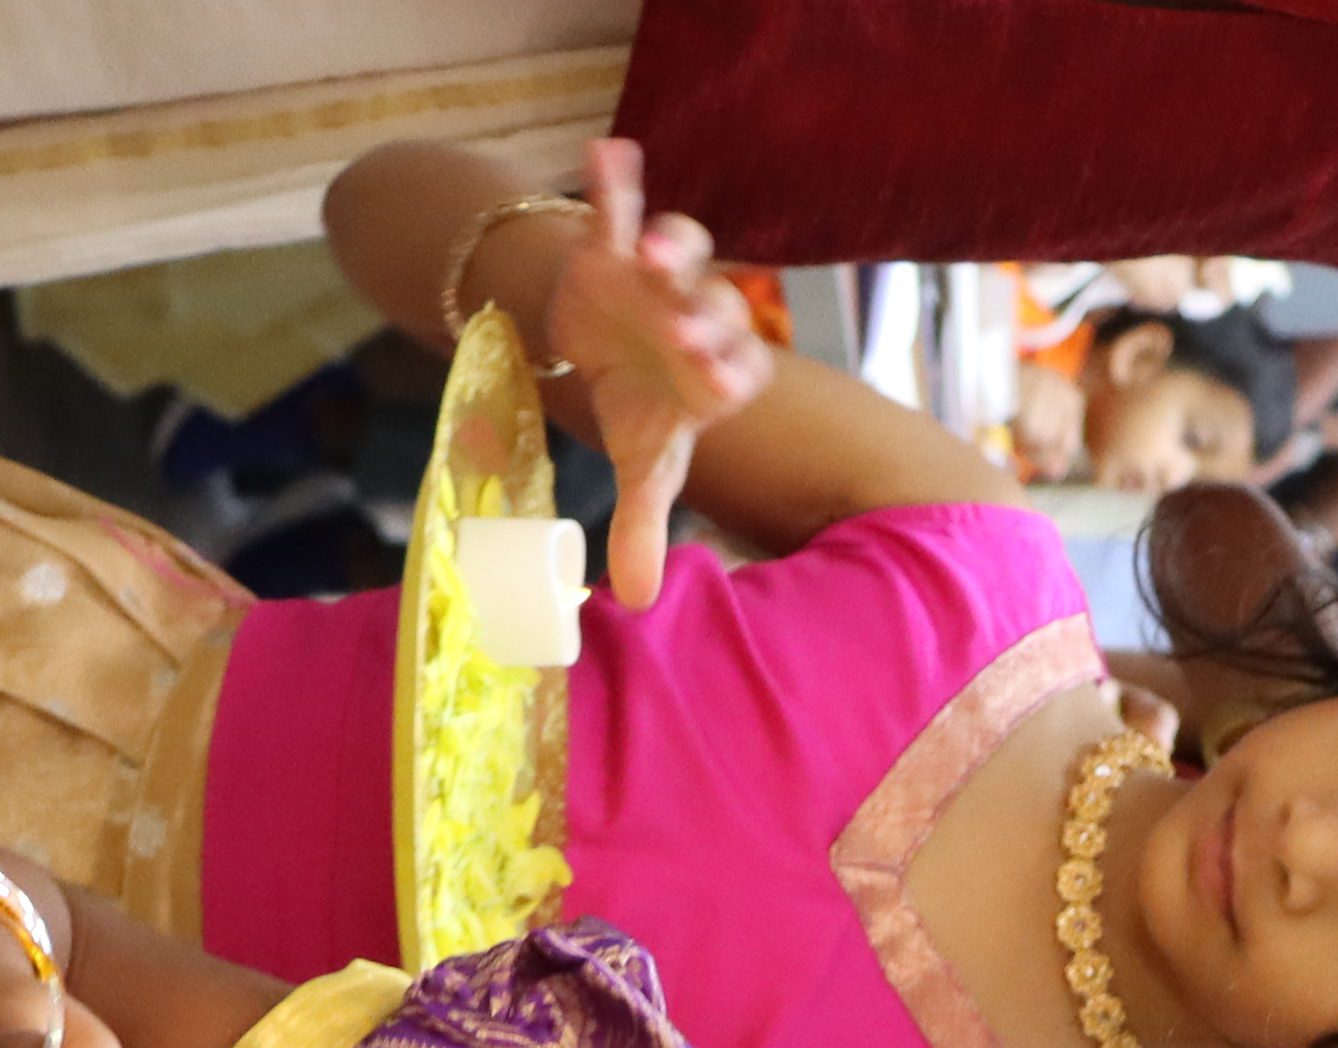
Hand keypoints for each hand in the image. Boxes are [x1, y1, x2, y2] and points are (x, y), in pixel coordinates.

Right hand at [534, 138, 769, 607]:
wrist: (603, 341)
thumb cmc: (639, 406)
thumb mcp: (639, 464)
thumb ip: (643, 525)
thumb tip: (637, 603)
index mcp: (716, 375)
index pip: (735, 374)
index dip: (727, 375)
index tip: (713, 385)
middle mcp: (699, 317)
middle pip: (716, 310)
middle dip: (702, 318)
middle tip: (683, 334)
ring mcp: (662, 276)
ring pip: (684, 252)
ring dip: (670, 246)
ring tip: (648, 248)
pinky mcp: (615, 241)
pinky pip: (622, 204)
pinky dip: (617, 180)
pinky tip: (605, 153)